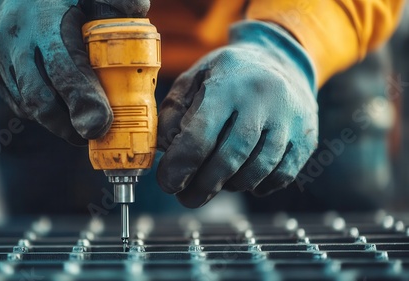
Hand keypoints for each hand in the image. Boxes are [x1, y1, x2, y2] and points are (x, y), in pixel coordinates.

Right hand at [0, 0, 149, 144]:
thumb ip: (115, 0)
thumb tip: (139, 13)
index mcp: (43, 22)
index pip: (63, 70)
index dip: (84, 101)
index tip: (103, 122)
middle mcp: (15, 43)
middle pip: (40, 99)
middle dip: (68, 126)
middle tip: (94, 134)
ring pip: (28, 105)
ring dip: (56, 121)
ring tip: (81, 125)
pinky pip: (18, 101)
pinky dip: (41, 112)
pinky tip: (60, 108)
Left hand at [157, 21, 317, 207]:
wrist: (282, 60)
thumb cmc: (229, 75)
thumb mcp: (194, 78)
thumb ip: (173, 112)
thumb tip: (167, 150)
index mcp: (229, 85)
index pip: (200, 137)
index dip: (179, 168)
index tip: (167, 183)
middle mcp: (264, 101)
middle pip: (228, 160)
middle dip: (202, 187)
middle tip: (186, 198)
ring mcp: (290, 121)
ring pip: (255, 173)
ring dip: (229, 186)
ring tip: (215, 182)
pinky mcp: (306, 138)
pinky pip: (281, 177)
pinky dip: (258, 186)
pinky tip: (243, 178)